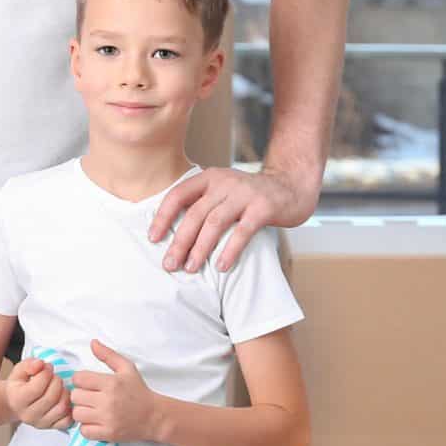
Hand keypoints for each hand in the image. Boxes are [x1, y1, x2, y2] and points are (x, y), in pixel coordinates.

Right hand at [4, 357, 70, 430]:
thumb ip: (29, 365)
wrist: (15, 403)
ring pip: (61, 408)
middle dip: (57, 381)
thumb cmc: (19, 385)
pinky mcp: (52, 427)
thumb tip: (41, 364)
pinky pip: (68, 420)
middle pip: (51, 398)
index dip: (46, 373)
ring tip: (59, 387)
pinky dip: (70, 408)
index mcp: (17, 400)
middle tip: (54, 376)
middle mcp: (28, 415)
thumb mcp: (19, 371)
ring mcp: (41, 423)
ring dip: (65, 393)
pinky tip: (63, 398)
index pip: (37, 388)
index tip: (47, 367)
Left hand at [70, 340, 162, 443]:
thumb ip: (108, 355)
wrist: (154, 416)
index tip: (88, 384)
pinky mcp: (108, 434)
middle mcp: (108, 401)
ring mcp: (108, 419)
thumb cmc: (139, 391)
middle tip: (90, 397)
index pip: (78, 379)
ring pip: (77, 414)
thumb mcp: (127, 368)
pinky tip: (95, 422)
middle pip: (75, 396)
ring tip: (92, 410)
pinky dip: (86, 428)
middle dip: (80, 396)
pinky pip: (84, 431)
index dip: (80, 380)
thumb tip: (92, 342)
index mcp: (111, 383)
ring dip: (82, 412)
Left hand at [148, 163, 317, 273]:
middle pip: (194, 214)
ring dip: (200, 248)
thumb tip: (172, 235)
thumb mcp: (223, 192)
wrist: (292, 187)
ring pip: (214, 223)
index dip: (163, 217)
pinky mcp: (264, 207)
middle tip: (169, 264)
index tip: (153, 238)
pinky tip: (222, 266)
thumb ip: (202, 205)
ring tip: (190, 268)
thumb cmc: (250, 196)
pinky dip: (230, 250)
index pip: (178, 195)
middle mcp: (225, 182)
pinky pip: (242, 231)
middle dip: (179, 241)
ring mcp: (245, 194)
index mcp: (209, 178)